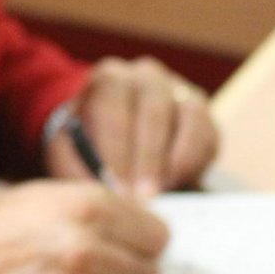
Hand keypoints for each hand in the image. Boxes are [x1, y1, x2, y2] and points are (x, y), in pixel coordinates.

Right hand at [0, 181, 168, 273]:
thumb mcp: (37, 194)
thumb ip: (87, 204)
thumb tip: (127, 216)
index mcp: (86, 205)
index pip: (154, 231)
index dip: (143, 235)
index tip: (134, 238)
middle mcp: (90, 245)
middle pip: (148, 267)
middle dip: (132, 263)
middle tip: (110, 259)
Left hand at [44, 56, 216, 197]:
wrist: (114, 130)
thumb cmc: (87, 141)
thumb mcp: (68, 149)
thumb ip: (74, 166)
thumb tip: (96, 192)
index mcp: (108, 78)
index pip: (113, 109)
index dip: (116, 152)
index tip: (116, 189)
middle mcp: (145, 75)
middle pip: (153, 111)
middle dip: (148, 160)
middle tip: (142, 199)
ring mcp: (177, 88)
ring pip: (187, 117)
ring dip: (175, 161)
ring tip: (161, 193)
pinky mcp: (199, 109)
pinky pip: (206, 131)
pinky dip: (194, 160)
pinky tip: (177, 182)